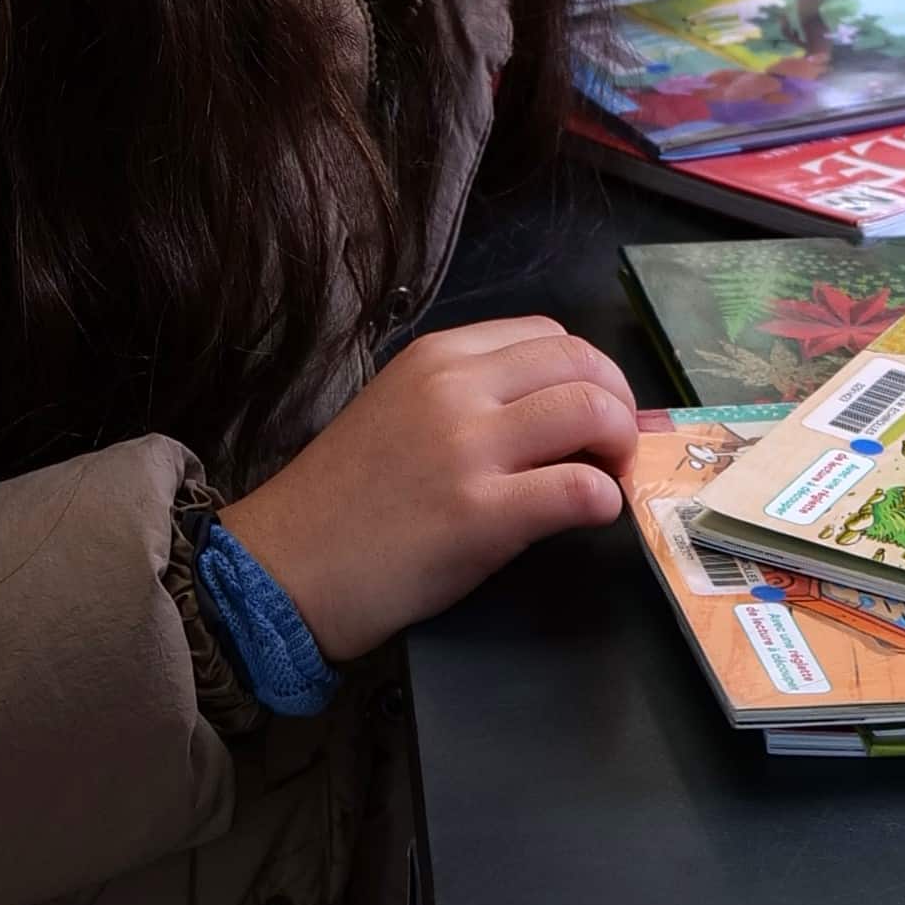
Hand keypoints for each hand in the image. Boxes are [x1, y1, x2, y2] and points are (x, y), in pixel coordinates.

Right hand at [234, 320, 640, 664]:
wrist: (285, 570)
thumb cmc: (341, 503)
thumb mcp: (399, 414)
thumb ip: (467, 399)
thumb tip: (550, 415)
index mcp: (435, 358)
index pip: (548, 334)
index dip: (588, 373)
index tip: (589, 414)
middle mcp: (455, 388)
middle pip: (582, 364)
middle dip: (618, 405)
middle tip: (613, 449)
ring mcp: (469, 448)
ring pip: (591, 411)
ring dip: (619, 446)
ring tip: (607, 479)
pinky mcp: (480, 514)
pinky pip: (579, 488)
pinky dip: (604, 500)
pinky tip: (591, 516)